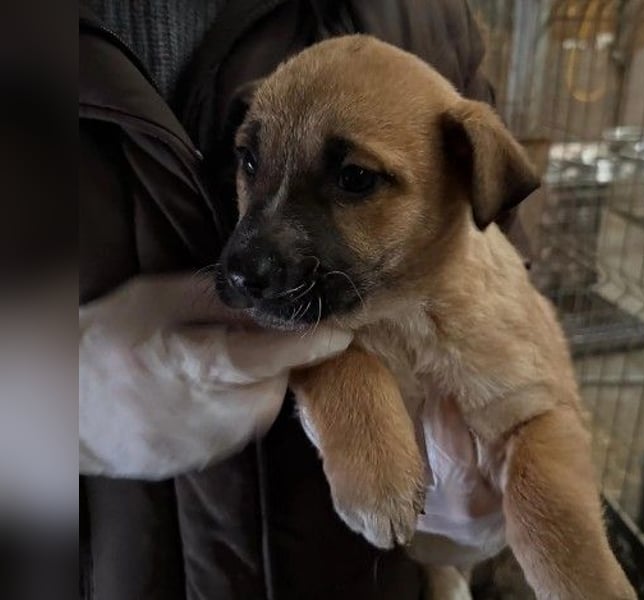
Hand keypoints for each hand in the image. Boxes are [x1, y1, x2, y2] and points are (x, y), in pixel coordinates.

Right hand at [79, 273, 351, 478]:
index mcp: (188, 363)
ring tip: (203, 370)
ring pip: (260, 408)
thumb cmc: (108, 341)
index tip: (342, 331)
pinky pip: (240, 429)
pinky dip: (234, 409)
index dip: (305, 343)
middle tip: (229, 342)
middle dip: (268, 361)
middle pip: (271, 384)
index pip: (261, 356)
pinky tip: (197, 397)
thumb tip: (271, 299)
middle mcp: (202, 412)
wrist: (66, 408)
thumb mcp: (154, 299)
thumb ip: (214, 298)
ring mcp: (201, 445)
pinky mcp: (200, 463)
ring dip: (251, 386)